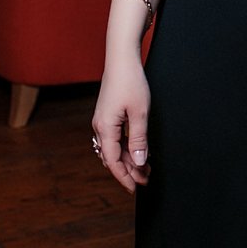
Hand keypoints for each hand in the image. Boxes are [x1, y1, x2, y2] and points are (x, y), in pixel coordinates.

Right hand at [91, 59, 150, 192]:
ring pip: (114, 148)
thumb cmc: (131, 81)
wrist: (121, 58)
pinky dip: (126, 147)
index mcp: (105, 129)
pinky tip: (139, 150)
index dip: (125, 177)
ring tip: (146, 167)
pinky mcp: (107, 114)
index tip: (136, 189)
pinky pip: (115, 138)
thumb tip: (140, 163)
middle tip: (146, 180)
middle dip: (129, 170)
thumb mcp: (139, 112)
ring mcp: (102, 121)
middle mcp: (100, 127)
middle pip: (113, 157)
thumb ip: (139, 139)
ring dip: (129, 159)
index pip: (113, 162)